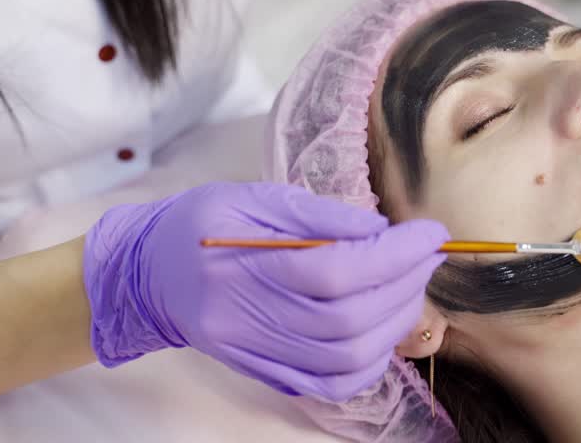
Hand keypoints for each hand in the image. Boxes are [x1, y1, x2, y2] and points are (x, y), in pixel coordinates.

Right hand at [82, 182, 448, 400]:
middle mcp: (246, 319)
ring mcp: (255, 353)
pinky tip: (384, 327)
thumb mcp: (250, 197)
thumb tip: (379, 229)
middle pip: (347, 318)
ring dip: (395, 323)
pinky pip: (330, 384)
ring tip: (411, 285)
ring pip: (345, 358)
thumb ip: (315, 213)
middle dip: (403, 284)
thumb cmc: (201, 224)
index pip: (334, 270)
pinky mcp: (264, 372)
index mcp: (239, 266)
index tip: (430, 233)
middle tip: (426, 254)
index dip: (393, 255)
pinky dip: (371, 361)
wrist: (149, 274)